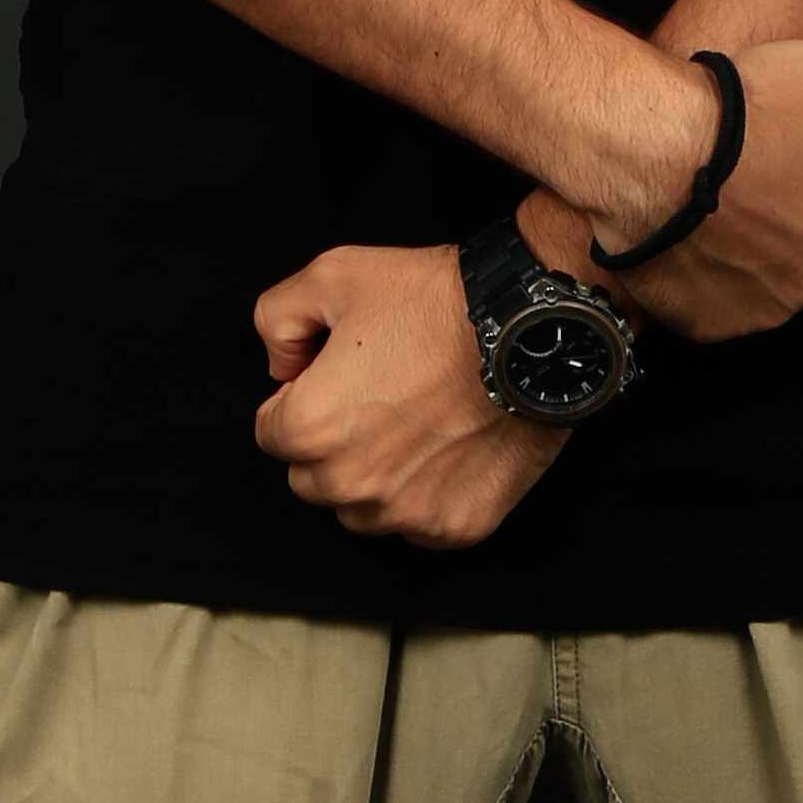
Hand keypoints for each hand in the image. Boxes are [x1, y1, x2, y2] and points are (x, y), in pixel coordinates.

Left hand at [253, 242, 565, 543]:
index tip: (339, 378)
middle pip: (311, 479)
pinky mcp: (455, 525)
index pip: (272, 433)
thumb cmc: (436, 302)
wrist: (530, 328)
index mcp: (311, 427)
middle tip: (379, 398)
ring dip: (375, 478)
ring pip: (361, 511)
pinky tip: (447, 451)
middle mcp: (351, 483)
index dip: (303, 398)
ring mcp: (407, 511)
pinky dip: (426, 497)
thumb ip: (277, 319)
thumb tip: (280, 368)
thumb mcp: (332, 275)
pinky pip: (418, 528)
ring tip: (414, 426)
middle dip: (332, 444)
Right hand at [566, 35, 802, 345]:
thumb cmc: (745, 114)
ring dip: (742, 246)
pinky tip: (683, 231)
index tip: (778, 143)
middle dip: (783, 213)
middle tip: (741, 170)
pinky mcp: (709, 324)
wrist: (652, 152)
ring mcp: (764, 311)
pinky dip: (700, 273)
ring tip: (705, 198)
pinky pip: (711, 299)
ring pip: (761, 274)